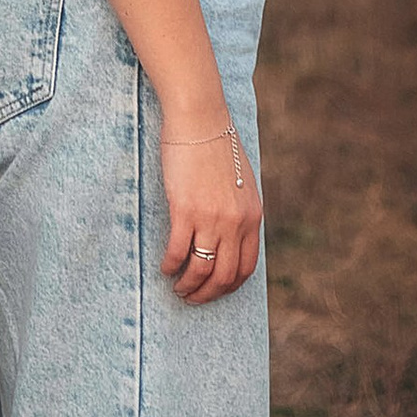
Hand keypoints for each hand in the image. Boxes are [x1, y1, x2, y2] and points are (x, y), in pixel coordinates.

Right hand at [160, 118, 263, 303]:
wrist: (200, 118)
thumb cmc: (217, 144)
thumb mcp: (242, 181)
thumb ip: (240, 210)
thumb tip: (231, 234)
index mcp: (252, 217)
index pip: (245, 267)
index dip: (229, 285)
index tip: (215, 290)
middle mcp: (235, 223)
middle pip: (223, 275)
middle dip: (207, 293)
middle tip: (192, 297)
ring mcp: (210, 218)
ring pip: (201, 269)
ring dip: (188, 286)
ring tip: (177, 288)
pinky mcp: (185, 210)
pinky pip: (178, 250)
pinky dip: (170, 265)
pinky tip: (164, 267)